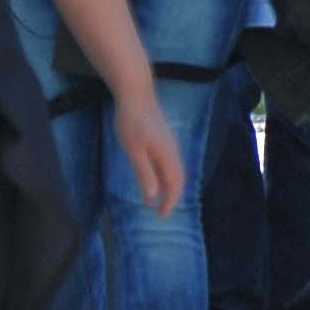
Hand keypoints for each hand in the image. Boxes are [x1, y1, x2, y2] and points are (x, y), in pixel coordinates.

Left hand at [110, 81, 186, 219]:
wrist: (136, 93)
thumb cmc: (131, 121)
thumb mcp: (134, 150)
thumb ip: (144, 173)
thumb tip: (152, 197)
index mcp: (168, 156)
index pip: (174, 186)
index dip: (169, 203)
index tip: (160, 216)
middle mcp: (173, 151)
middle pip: (178, 180)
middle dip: (171, 197)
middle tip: (160, 211)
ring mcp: (169, 143)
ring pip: (174, 171)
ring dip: (168, 186)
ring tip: (157, 198)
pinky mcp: (164, 138)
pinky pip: (169, 162)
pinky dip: (164, 175)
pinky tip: (154, 176)